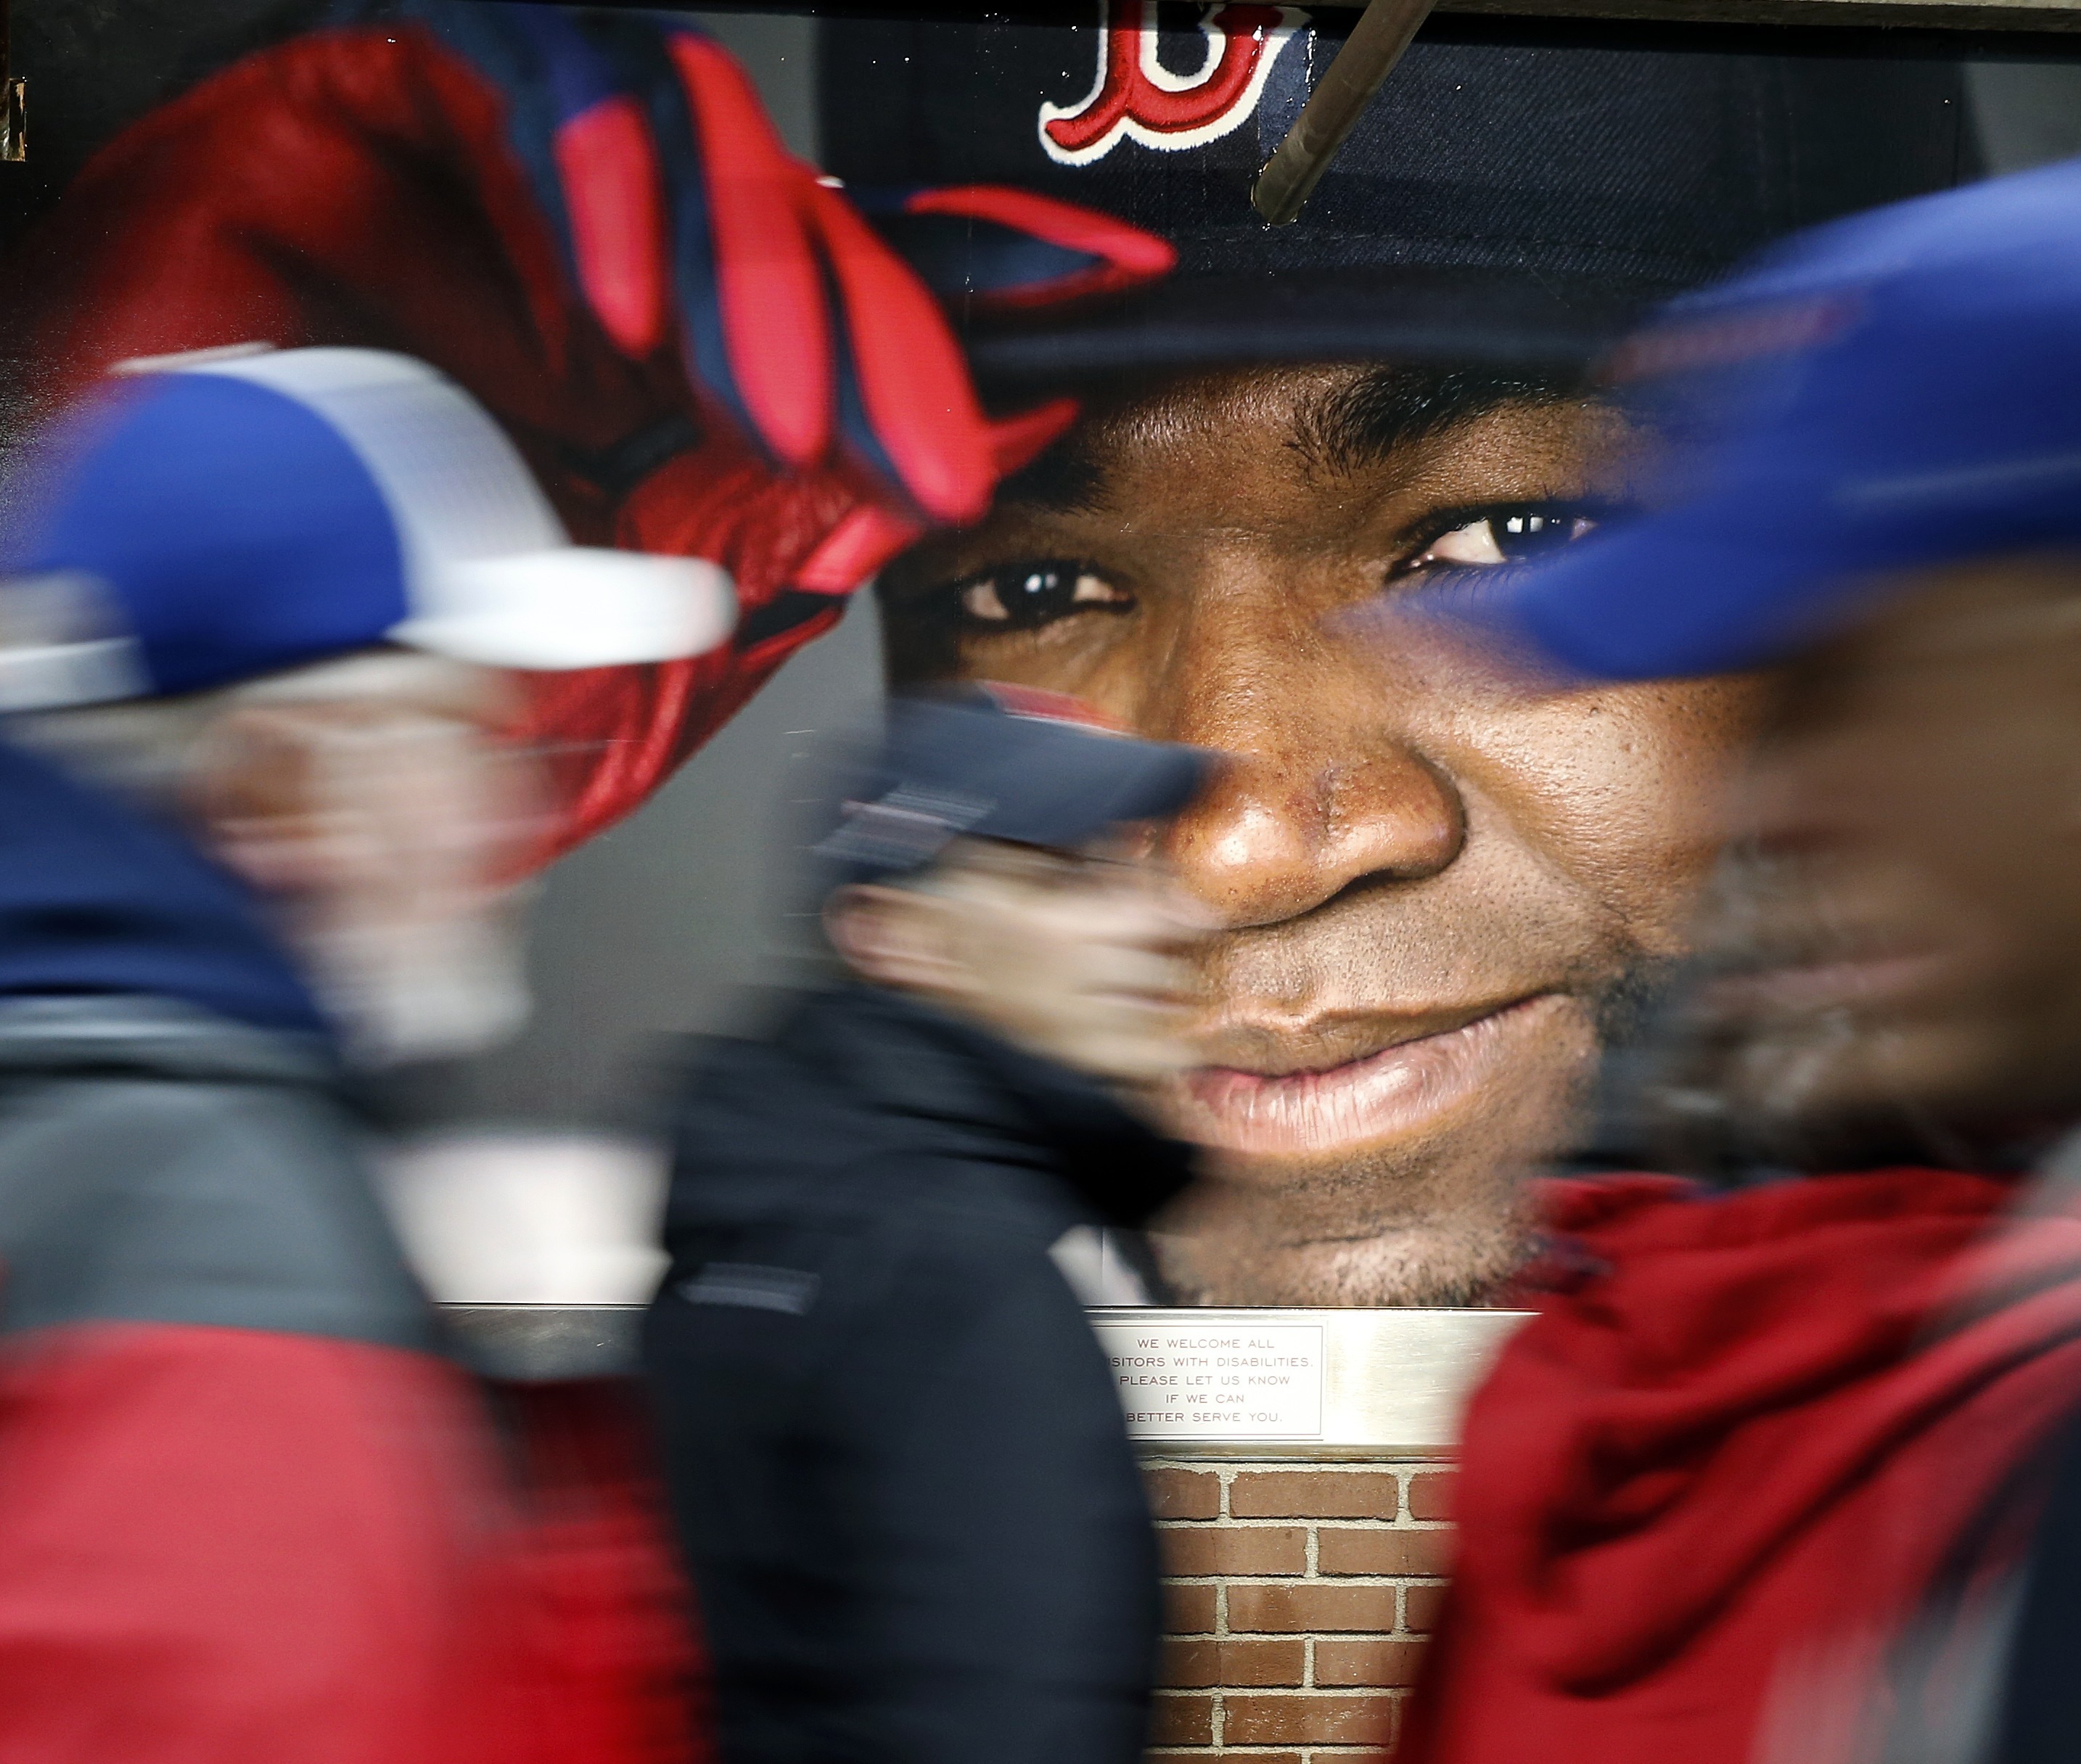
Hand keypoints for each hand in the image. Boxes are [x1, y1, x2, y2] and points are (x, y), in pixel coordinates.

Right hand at [10, 6, 1173, 847]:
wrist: (146, 651)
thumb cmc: (345, 657)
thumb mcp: (614, 651)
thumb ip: (762, 564)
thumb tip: (913, 493)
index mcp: (655, 375)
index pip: (844, 295)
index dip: (971, 285)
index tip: (1096, 306)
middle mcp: (595, 256)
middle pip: (799, 222)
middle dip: (893, 335)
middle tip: (940, 442)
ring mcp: (496, 169)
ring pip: (695, 134)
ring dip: (764, 275)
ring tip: (775, 406)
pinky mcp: (383, 87)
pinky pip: (530, 66)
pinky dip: (594, 177)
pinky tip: (618, 310)